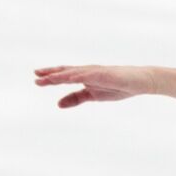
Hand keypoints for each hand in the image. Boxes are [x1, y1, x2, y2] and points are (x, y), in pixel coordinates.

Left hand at [32, 64, 155, 107]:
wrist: (139, 82)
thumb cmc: (118, 87)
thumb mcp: (93, 96)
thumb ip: (76, 98)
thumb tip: (58, 104)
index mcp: (84, 76)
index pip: (64, 74)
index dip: (50, 76)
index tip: (37, 78)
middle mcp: (87, 71)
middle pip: (65, 71)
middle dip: (50, 74)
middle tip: (36, 75)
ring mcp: (95, 72)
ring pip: (73, 72)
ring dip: (60, 75)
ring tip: (47, 78)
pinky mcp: (103, 74)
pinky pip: (88, 75)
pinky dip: (77, 76)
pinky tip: (67, 77)